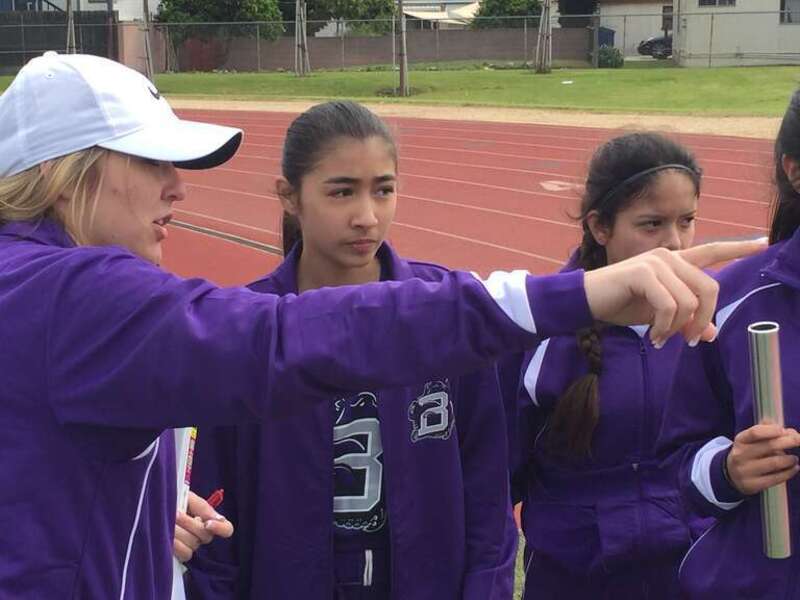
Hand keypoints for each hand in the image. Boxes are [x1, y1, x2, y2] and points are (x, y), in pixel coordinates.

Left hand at [173, 491, 233, 562]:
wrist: (155, 508)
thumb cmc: (174, 501)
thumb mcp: (189, 498)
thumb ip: (202, 506)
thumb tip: (216, 518)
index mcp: (209, 520)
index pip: (226, 529)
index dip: (220, 528)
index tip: (207, 523)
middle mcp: (203, 536)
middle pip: (205, 536)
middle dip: (189, 523)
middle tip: (176, 513)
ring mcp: (192, 546)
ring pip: (193, 545)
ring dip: (180, 532)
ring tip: (168, 522)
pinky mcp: (180, 555)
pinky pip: (185, 554)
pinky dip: (176, 545)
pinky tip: (167, 536)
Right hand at [584, 240, 766, 346]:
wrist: (584, 301)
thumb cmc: (619, 304)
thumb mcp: (657, 316)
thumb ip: (685, 319)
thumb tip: (711, 334)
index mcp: (674, 262)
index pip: (713, 251)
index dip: (739, 248)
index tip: (765, 243)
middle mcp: (669, 256)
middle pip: (709, 287)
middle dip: (704, 320)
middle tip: (691, 342)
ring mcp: (656, 262)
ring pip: (690, 301)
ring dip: (678, 328)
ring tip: (662, 339)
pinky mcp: (643, 272)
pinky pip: (669, 305)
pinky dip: (664, 326)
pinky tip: (654, 336)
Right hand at [726, 423, 799, 494]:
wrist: (732, 474)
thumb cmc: (749, 452)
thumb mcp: (753, 440)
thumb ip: (769, 431)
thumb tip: (790, 432)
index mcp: (740, 440)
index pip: (755, 432)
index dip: (771, 430)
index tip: (784, 430)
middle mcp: (740, 455)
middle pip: (769, 446)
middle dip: (789, 441)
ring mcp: (745, 471)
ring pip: (775, 463)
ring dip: (790, 459)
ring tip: (794, 459)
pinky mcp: (752, 485)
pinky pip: (776, 478)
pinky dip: (789, 472)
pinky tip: (795, 468)